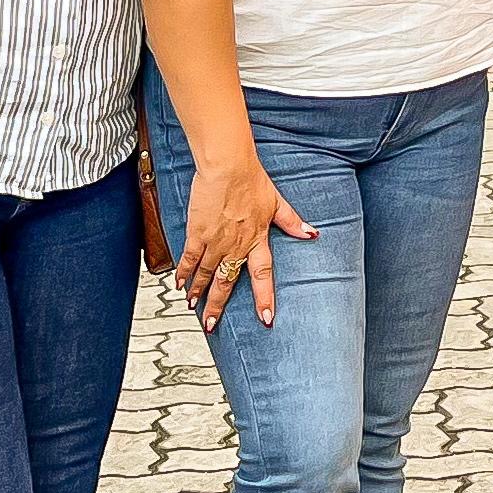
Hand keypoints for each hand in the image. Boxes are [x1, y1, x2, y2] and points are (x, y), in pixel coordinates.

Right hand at [178, 150, 316, 333]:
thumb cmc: (252, 179)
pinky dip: (184, 272)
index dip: (264, 298)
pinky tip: (179, 284)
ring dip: (200, 292)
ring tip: (194, 307)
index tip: (265, 318)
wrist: (228, 167)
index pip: (262, 275)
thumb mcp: (277, 202)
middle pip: (227, 281)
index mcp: (257, 240)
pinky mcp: (198, 232)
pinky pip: (190, 258)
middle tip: (211, 325)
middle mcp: (236, 245)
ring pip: (207, 273)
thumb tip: (312, 233)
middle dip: (218, 306)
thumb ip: (292, 222)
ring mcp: (216, 241)